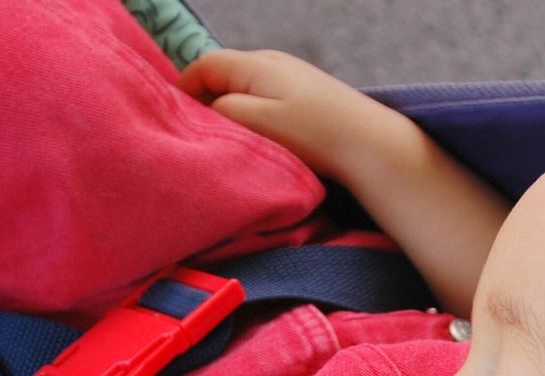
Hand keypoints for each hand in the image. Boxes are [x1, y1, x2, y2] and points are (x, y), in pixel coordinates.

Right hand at [179, 49, 407, 180]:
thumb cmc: (314, 135)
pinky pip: (265, 101)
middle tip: (197, 136)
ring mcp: (292, 78)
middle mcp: (272, 62)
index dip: (183, 90)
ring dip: (230, 112)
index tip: (174, 120)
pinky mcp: (307, 97)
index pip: (204, 65)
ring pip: (244, 90)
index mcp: (256, 64)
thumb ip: (223, 110)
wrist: (370, 144)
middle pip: (223, 76)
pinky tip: (260, 141)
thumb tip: (203, 108)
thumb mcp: (258, 122)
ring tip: (226, 142)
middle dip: (204, 102)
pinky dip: (253, 117)